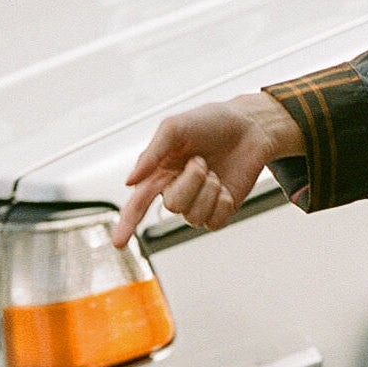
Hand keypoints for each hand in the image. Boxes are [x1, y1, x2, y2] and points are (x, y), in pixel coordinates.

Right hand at [111, 93, 298, 248]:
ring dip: (209, 190)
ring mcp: (198, 203)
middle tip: (201, 161)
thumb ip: (151, 154)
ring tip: (213, 171)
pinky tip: (225, 187)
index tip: (118, 243)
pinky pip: (213, 223)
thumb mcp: (175, 128)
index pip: (137, 204)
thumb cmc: (210, 123)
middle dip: (191, 182)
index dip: (127, 224)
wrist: (249, 127)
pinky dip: (222, 204)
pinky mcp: (219, 211)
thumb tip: (130, 182)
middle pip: (173, 206)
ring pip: (194, 217)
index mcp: (158, 173)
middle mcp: (175, 191)